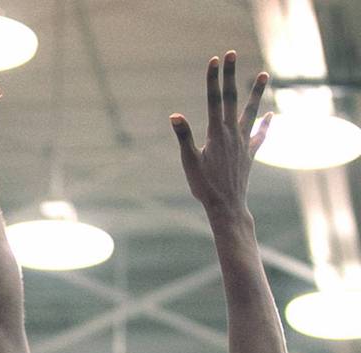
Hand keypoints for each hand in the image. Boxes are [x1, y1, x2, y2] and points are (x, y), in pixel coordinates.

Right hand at [171, 51, 271, 218]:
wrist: (226, 205)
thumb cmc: (204, 186)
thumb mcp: (189, 162)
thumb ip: (184, 137)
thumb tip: (175, 115)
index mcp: (217, 133)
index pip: (214, 100)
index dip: (213, 79)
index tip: (214, 60)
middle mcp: (233, 133)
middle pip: (232, 99)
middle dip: (231, 75)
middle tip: (232, 53)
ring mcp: (244, 142)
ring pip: (251, 111)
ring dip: (256, 92)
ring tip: (264, 74)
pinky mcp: (250, 153)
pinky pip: (260, 135)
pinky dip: (265, 124)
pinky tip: (270, 115)